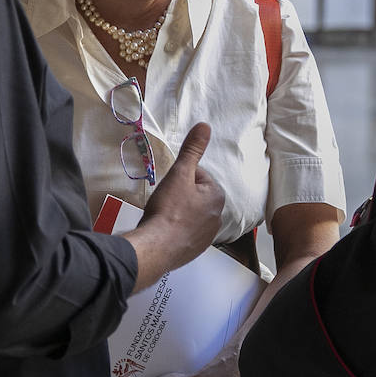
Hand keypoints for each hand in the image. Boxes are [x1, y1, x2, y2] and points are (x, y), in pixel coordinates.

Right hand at [125, 122, 224, 292]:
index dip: (180, 178)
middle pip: (194, 196)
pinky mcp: (196, 250)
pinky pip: (186, 233)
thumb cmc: (169, 208)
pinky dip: (176, 230)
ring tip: (162, 217)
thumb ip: (192, 150)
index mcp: (217, 195)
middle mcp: (218, 216)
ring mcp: (207, 236)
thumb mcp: (180, 173)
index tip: (169, 187)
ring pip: (190, 215)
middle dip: (179, 196)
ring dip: (177, 213)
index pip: (197, 176)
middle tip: (164, 202)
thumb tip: (205, 126)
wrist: (157, 247)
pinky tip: (164, 231)